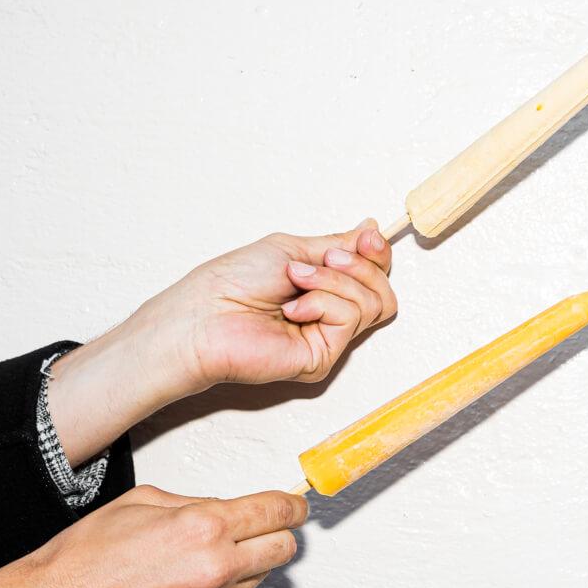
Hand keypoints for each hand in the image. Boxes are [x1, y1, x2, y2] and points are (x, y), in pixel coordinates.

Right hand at [0, 485, 303, 587]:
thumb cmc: (86, 558)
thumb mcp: (142, 502)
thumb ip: (197, 504)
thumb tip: (231, 509)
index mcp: (204, 528)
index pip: (278, 513)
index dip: (293, 506)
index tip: (295, 506)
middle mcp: (217, 568)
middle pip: (285, 549)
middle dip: (277, 535)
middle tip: (259, 529)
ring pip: (259, 579)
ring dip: (245, 565)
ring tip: (201, 559)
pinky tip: (185, 585)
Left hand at [156, 220, 397, 387]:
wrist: (206, 314)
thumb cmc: (234, 281)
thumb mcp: (292, 248)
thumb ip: (337, 244)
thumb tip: (371, 230)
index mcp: (323, 286)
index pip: (374, 274)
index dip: (377, 254)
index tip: (367, 238)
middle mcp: (330, 313)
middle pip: (382, 289)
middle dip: (359, 266)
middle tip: (326, 260)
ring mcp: (329, 337)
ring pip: (372, 302)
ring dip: (333, 282)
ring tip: (296, 282)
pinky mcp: (325, 356)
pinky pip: (350, 318)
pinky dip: (322, 303)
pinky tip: (293, 310)